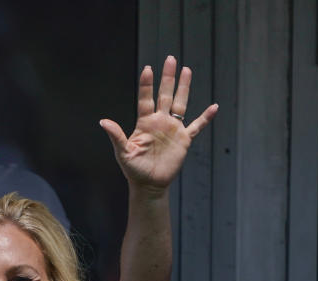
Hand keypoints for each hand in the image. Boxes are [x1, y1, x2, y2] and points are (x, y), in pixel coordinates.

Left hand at [101, 55, 217, 190]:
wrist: (149, 184)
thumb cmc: (134, 169)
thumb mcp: (123, 152)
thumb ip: (116, 135)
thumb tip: (103, 121)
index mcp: (145, 123)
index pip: (146, 99)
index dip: (147, 84)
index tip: (148, 68)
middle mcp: (160, 122)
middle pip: (165, 95)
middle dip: (168, 77)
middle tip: (171, 59)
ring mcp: (173, 129)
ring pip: (180, 103)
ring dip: (184, 88)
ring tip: (187, 70)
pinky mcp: (184, 139)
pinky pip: (197, 126)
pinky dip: (206, 118)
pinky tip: (214, 107)